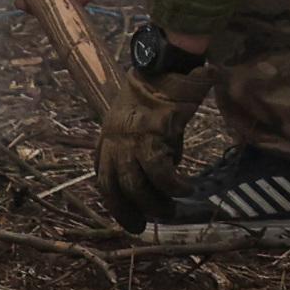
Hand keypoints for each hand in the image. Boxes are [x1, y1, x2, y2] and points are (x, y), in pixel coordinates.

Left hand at [95, 57, 209, 229]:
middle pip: (113, 185)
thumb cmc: (160, 90)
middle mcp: (114, 138)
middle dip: (126, 211)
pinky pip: (160, 172)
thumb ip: (144, 147)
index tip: (127, 216)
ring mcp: (131, 136)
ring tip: (172, 210)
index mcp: (107, 135)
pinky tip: (188, 189)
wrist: (168, 63)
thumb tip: (163, 176)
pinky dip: (174, 186)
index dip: (113, 200)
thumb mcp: (142, 121)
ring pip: (135, 184)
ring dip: (155, 204)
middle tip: (142, 226)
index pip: (101, 175)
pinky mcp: (152, 134)